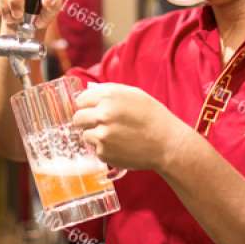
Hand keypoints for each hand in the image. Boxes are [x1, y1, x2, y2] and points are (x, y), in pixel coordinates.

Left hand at [73, 83, 192, 171]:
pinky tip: (120, 146)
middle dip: (85, 121)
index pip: (81, 99)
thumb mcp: (134, 94)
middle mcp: (103, 114)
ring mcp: (102, 135)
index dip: (86, 106)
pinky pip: (95, 149)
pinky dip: (104, 149)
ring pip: (84, 135)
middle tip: (97, 125)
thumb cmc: (153, 117)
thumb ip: (109, 91)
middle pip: (77, 118)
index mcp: (110, 96)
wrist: (167, 144)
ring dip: (94, 136)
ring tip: (114, 136)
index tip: (90, 110)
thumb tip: (89, 92)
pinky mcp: (104, 152)